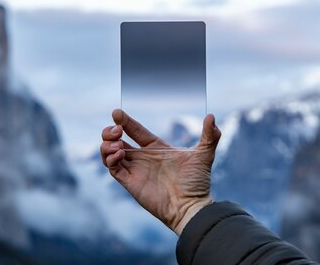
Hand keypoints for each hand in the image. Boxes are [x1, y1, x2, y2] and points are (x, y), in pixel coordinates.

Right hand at [100, 109, 220, 234]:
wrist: (192, 205)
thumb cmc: (197, 182)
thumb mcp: (204, 154)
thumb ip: (210, 135)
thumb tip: (212, 116)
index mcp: (156, 148)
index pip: (135, 130)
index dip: (125, 121)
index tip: (117, 112)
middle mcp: (142, 158)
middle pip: (116, 140)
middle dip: (110, 132)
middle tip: (116, 130)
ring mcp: (135, 170)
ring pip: (109, 153)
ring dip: (107, 145)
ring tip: (118, 143)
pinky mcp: (130, 182)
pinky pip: (113, 169)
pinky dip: (111, 159)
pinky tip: (121, 153)